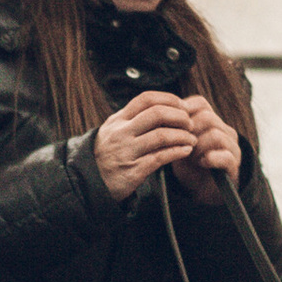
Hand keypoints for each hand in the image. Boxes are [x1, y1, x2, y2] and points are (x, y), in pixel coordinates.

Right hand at [92, 91, 206, 200]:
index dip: (169, 99)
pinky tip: (186, 151)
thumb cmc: (107, 154)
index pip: (147, 99)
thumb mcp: (113, 130)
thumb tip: (163, 106)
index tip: (183, 107)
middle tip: (190, 123)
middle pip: (156, 114)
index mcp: (118, 120)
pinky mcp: (133, 171)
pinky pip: (160, 157)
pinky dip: (177, 152)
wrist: (89, 182)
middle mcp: (122, 133)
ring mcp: (127, 152)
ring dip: (183, 136)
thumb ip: (133, 118)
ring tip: (191, 139)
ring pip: (161, 136)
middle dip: (179, 117)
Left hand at [166, 96, 242, 201]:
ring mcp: (232, 147)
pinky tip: (202, 163)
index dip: (183, 112)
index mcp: (212, 121)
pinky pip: (226, 156)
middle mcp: (225, 130)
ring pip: (216, 135)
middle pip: (207, 117)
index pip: (200, 103)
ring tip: (191, 157)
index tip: (171, 126)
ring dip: (198, 147)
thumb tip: (160, 115)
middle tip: (180, 145)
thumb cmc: (189, 165)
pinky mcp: (234, 164)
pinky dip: (211, 159)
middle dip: (189, 132)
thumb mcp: (179, 144)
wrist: (202, 190)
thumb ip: (175, 128)